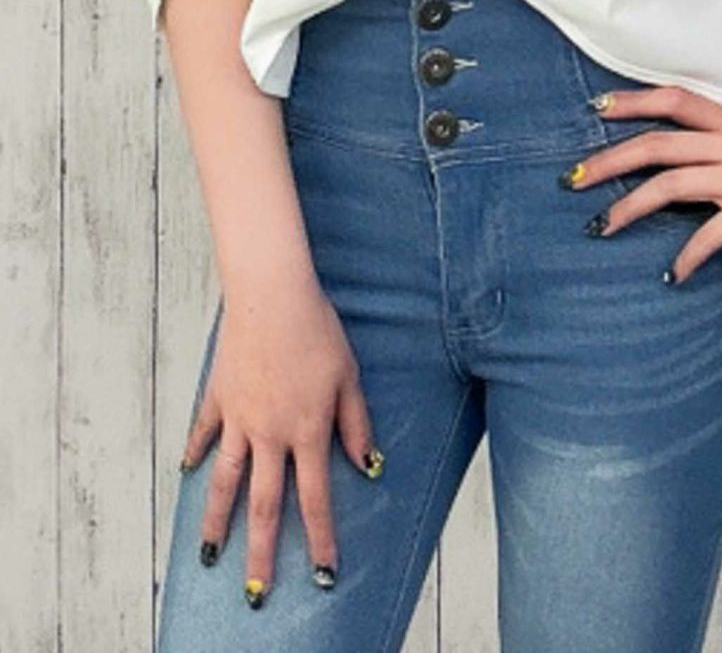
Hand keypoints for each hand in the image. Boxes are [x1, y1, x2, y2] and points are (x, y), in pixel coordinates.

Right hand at [178, 279, 381, 606]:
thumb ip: (355, 424)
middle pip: (265, 504)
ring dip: (216, 521)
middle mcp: (270, 434)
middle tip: (256, 592)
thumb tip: (366, 466)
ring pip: (225, 481)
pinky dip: (195, 452)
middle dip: (262, 551)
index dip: (320, 538)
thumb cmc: (318, 331)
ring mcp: (239, 418)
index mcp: (307, 431)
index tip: (323, 573)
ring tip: (209, 554)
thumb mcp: (349, 376)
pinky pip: (204, 433)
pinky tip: (186, 472)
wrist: (271, 296)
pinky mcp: (218, 397)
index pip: (315, 498)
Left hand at [577, 85, 721, 282]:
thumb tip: (704, 158)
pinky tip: (674, 273)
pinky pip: (711, 232)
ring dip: (629, 207)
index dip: (632, 100)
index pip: (673, 99)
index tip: (596, 107)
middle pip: (654, 144)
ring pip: (670, 183)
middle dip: (606, 160)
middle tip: (570, 178)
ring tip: (600, 227)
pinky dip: (688, 254)